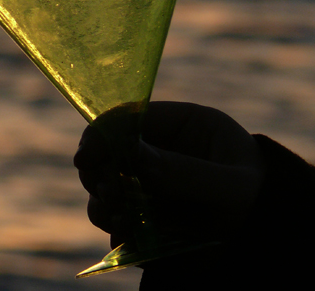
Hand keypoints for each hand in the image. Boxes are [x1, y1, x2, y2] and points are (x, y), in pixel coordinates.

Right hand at [73, 101, 265, 247]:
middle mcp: (158, 148)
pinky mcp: (143, 212)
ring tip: (121, 222)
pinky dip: (113, 226)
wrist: (275, 245)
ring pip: (104, 185)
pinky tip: (127, 236)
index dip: (102, 133)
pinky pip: (114, 216)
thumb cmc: (263, 203)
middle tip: (109, 196)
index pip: (128, 116)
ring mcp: (148, 182)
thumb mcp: (229, 187)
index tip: (86, 159)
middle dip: (99, 173)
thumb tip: (128, 156)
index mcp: (182, 124)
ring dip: (103, 202)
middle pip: (106, 150)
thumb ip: (181, 171)